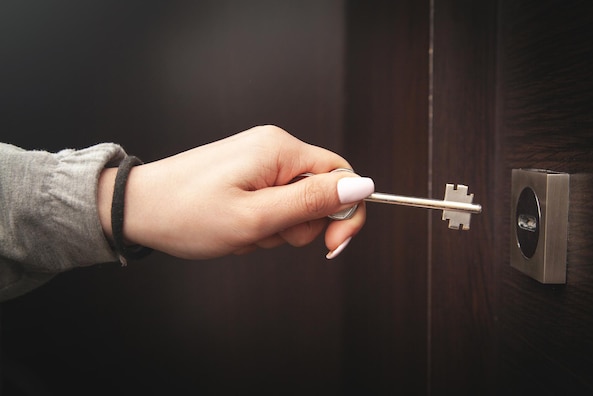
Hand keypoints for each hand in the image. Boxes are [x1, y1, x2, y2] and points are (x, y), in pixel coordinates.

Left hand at [98, 125, 373, 259]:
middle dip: (298, 224)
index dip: (346, 213)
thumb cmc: (188, 214)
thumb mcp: (257, 218)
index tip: (332, 247)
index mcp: (280, 150)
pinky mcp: (247, 172)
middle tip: (263, 233)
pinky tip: (235, 226)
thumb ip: (313, 203)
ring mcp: (259, 159)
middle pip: (320, 191)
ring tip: (242, 230)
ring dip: (275, 227)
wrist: (137, 208)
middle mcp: (274, 147)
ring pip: (296, 203)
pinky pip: (273, 202)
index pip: (342, 174)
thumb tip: (365, 186)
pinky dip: (261, 222)